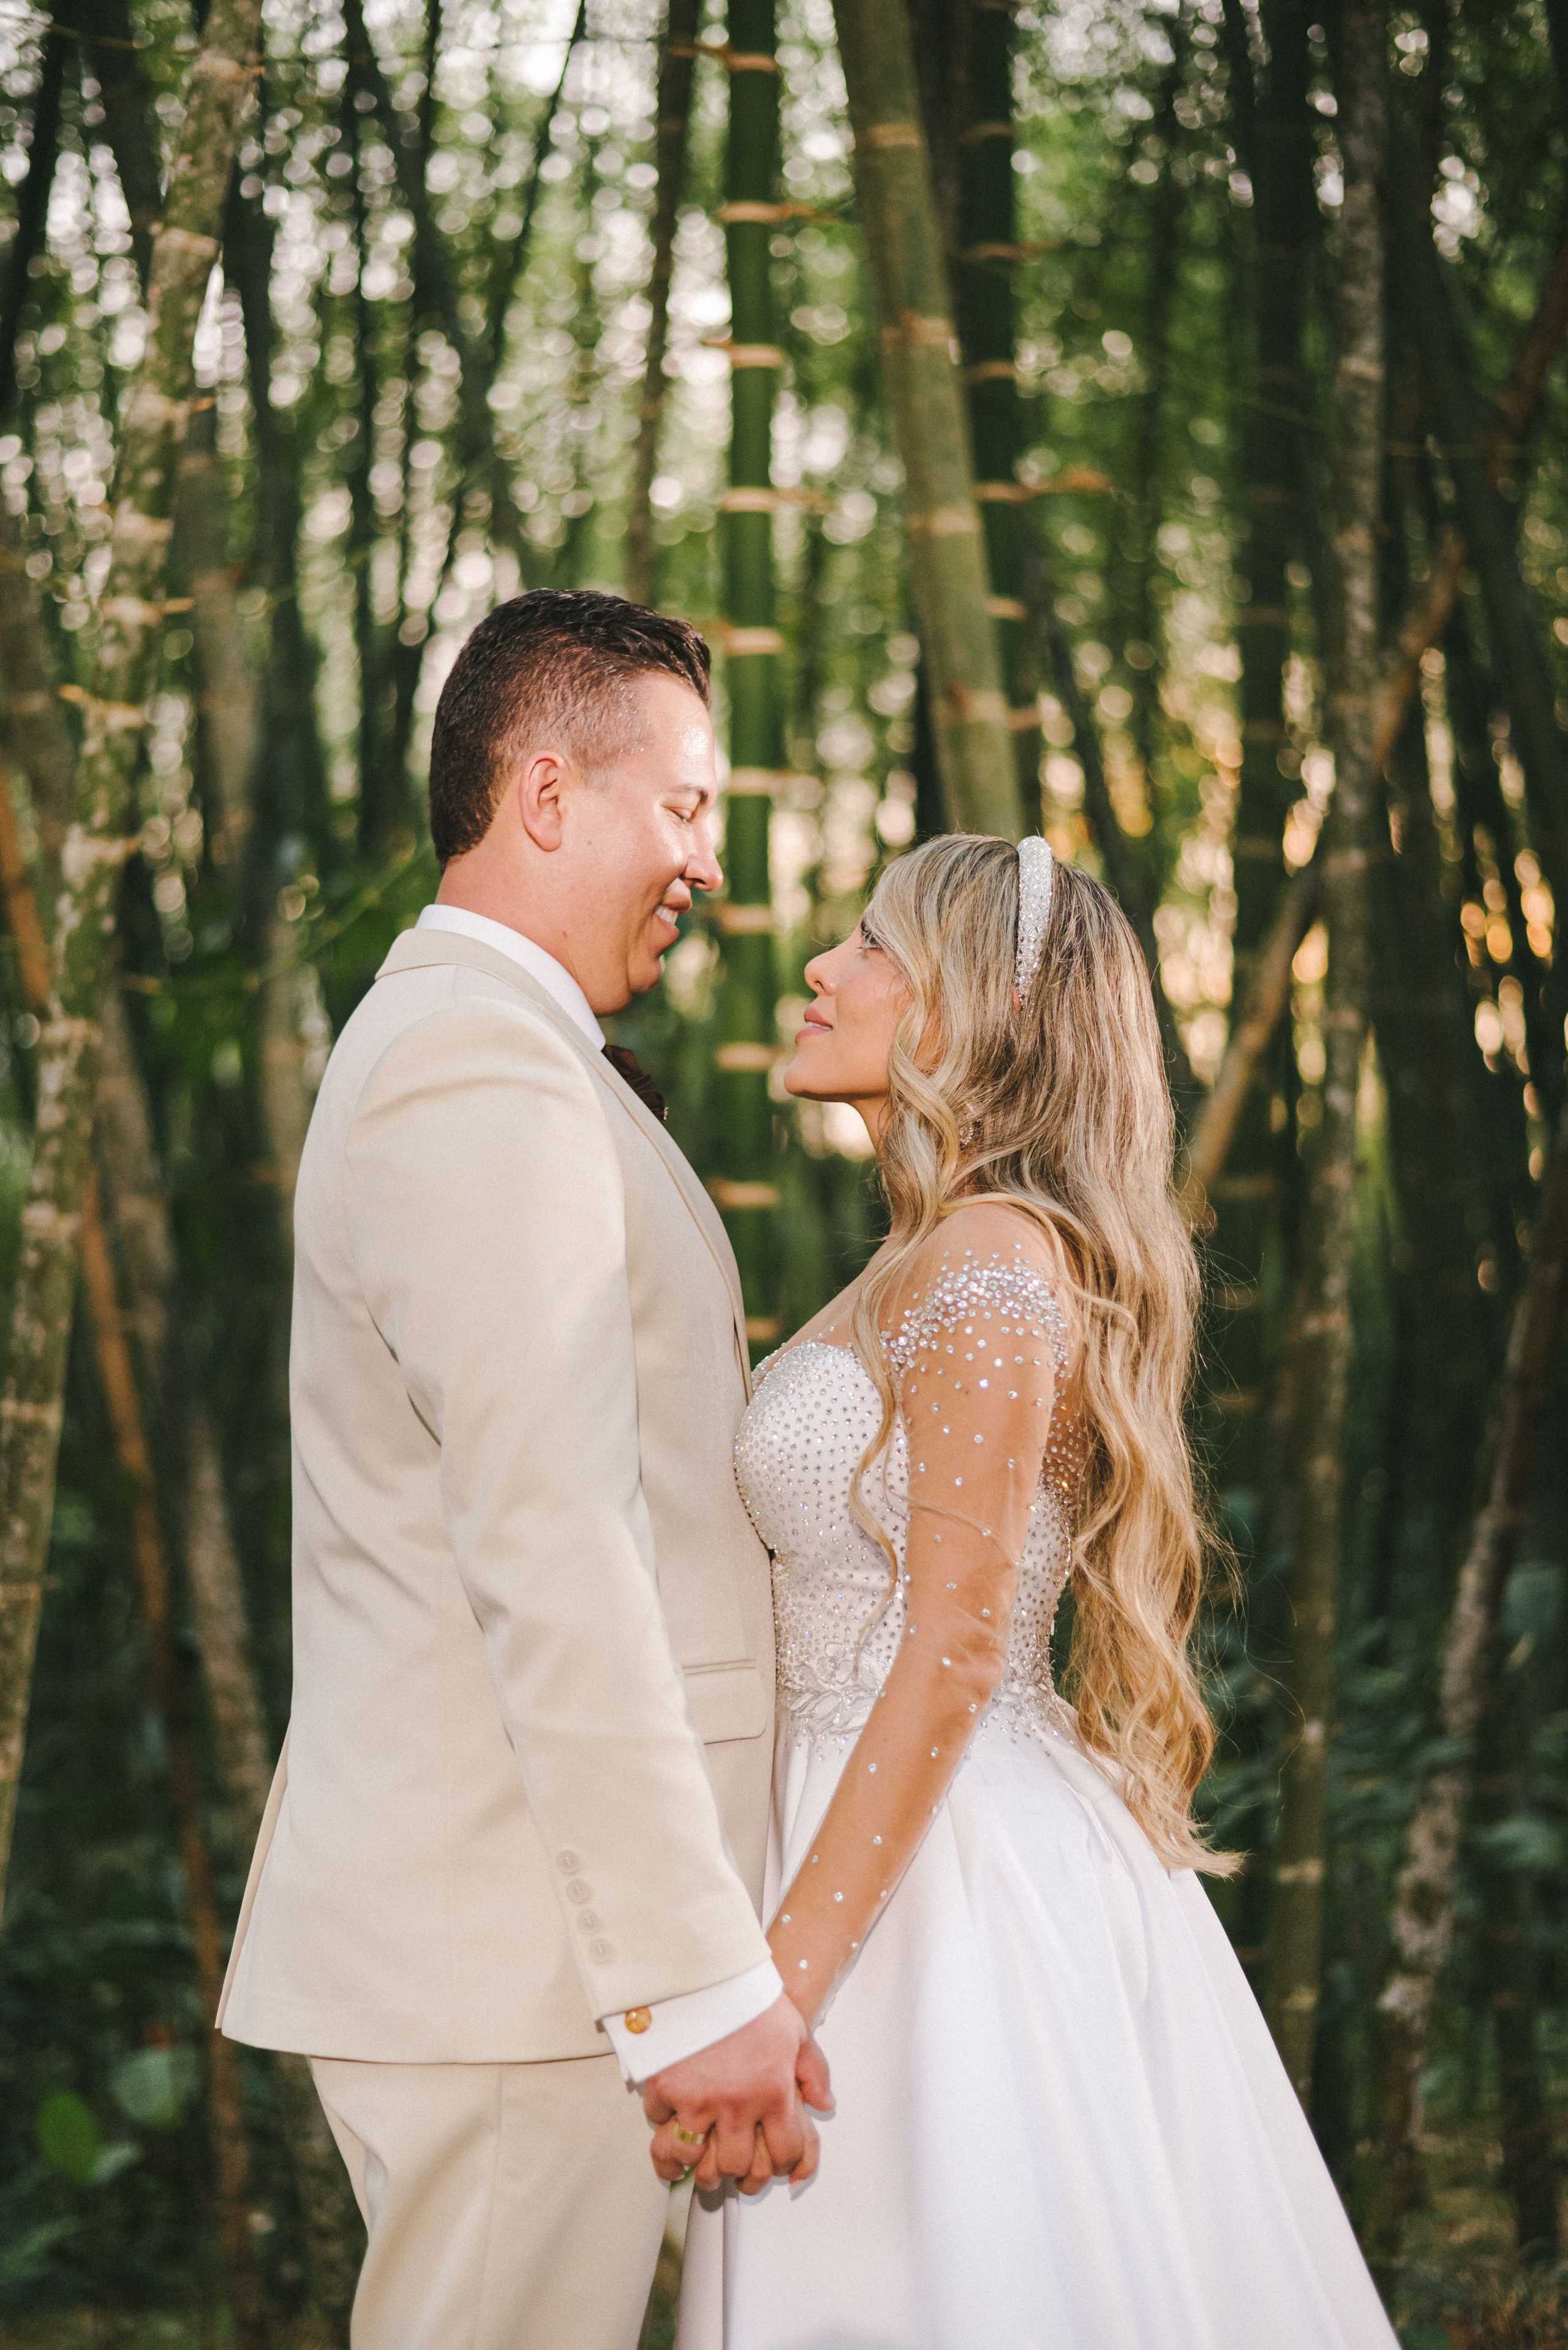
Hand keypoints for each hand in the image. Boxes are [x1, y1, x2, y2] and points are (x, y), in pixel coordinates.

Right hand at [644, 1993, 832, 2188]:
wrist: (706, 1967)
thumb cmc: (750, 1996)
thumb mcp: (795, 2029)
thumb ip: (814, 2071)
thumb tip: (826, 2104)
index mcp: (773, 2091)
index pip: (785, 2152)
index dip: (785, 2166)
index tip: (777, 2166)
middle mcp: (737, 2103)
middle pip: (736, 2166)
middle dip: (737, 2174)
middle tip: (733, 2169)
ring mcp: (698, 2099)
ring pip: (694, 2159)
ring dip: (696, 2163)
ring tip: (697, 2159)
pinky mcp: (665, 2087)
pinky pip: (660, 2123)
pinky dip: (664, 2123)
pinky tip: (671, 2115)